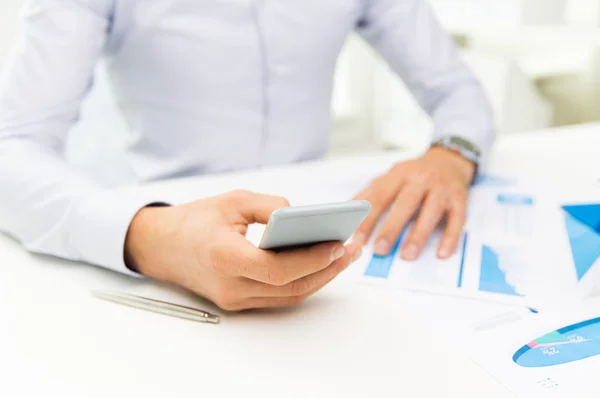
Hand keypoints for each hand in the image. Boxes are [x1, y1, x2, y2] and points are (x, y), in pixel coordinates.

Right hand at [125, 190, 361, 310]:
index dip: (312, 259)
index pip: (278, 269)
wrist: (161, 246)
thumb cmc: (195, 220)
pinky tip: (320, 264)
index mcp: (224, 257)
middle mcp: (230, 286)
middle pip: (290, 288)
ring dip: (320, 278)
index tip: (338, 244)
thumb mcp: (232, 200)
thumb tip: (303, 217)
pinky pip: (278, 297)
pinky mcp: (237, 303)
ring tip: (344, 256)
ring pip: (288, 296)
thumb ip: (270, 206)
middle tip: (352, 249)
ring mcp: (233, 299)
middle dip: (327, 270)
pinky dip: (302, 282)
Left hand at [354, 147, 474, 260]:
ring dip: (419, 235)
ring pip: (430, 212)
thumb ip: (370, 192)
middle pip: (405, 203)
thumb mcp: (391, 176)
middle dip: (391, 227)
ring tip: (407, 255)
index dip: (368, 218)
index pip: (380, 196)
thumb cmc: (415, 174)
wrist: (450, 160)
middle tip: (380, 249)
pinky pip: (457, 219)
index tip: (358, 238)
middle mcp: (421, 179)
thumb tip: (346, 210)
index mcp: (399, 174)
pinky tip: (442, 253)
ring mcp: (442, 189)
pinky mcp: (460, 199)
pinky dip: (450, 237)